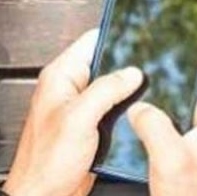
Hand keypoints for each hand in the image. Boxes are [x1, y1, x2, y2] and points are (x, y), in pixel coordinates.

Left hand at [3, 30, 143, 195]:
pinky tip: (138, 113)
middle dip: (128, 67)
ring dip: (129, 91)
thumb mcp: (78, 118)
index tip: (139, 33)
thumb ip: (106, 90)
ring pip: (113, 88)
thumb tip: (132, 73)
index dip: (116, 34)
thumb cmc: (45, 162)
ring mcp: (82, 108)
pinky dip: (127, 111)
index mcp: (61, 76)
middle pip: (107, 64)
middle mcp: (70, 89)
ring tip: (147, 91)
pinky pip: (114, 110)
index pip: (92, 40)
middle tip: (150, 68)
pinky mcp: (91, 126)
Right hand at [127, 58, 196, 194]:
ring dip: (172, 101)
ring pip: (193, 105)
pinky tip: (151, 123)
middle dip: (178, 78)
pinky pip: (187, 124)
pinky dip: (170, 119)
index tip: (174, 48)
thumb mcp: (169, 158)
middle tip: (154, 70)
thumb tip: (140, 106)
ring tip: (149, 94)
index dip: (194, 56)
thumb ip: (153, 124)